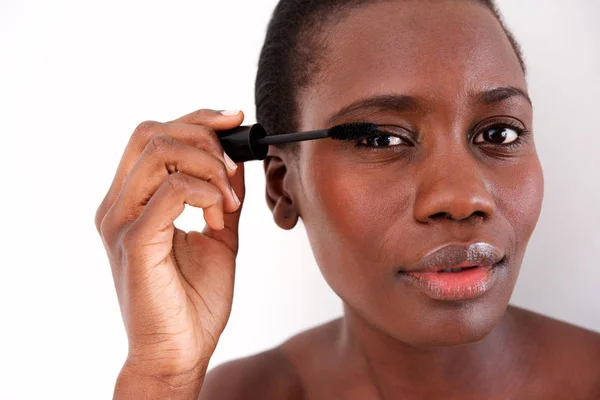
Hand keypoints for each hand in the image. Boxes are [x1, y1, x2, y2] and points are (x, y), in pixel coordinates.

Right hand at [95, 109, 245, 386]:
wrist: (180, 351)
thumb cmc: (194, 299)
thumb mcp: (218, 235)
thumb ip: (221, 196)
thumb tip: (235, 160)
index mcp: (132, 200)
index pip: (154, 136)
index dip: (195, 118)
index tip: (233, 120)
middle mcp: (118, 205)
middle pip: (151, 133)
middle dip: (202, 136)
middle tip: (231, 167)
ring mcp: (121, 221)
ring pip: (158, 153)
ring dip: (206, 166)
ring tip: (227, 201)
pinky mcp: (134, 241)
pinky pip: (170, 191)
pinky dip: (205, 193)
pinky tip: (219, 217)